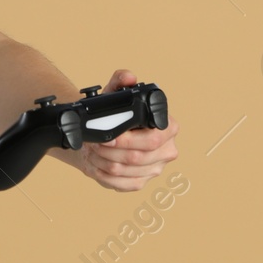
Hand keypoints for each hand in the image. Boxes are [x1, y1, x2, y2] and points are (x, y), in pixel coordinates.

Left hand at [76, 69, 179, 191]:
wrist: (106, 134)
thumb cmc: (115, 114)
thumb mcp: (115, 93)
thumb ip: (121, 80)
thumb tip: (129, 77)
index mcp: (169, 127)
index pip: (153, 139)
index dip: (128, 139)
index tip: (108, 136)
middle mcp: (167, 149)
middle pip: (139, 157)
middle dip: (112, 150)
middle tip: (96, 142)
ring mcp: (156, 168)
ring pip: (128, 171)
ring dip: (105, 161)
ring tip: (93, 150)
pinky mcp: (142, 182)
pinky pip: (123, 184)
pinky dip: (105, 175)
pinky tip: (97, 165)